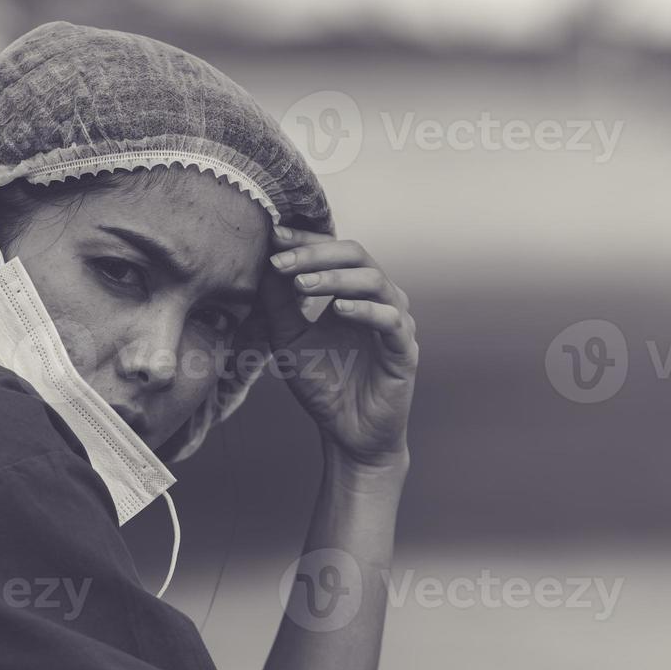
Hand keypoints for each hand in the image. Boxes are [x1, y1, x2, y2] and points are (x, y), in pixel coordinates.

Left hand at [257, 225, 417, 470]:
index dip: (305, 241)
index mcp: (355, 292)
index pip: (334, 251)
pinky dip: (364, 311)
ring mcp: (396, 322)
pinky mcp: (404, 350)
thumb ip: (279, 304)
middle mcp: (380, 299)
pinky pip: (390, 320)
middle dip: (315, 253)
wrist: (348, 433)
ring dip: (334, 277)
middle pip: (356, 254)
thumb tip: (266, 263)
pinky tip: (337, 310)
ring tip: (300, 284)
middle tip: (281, 261)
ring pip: (373, 281)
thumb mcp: (289, 339)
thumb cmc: (324, 386)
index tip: (273, 235)